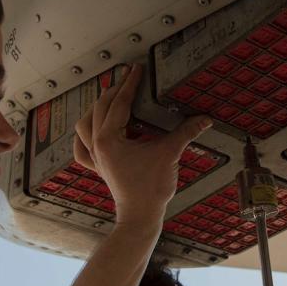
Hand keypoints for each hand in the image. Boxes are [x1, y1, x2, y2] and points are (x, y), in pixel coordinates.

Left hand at [73, 64, 211, 224]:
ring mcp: (95, 157)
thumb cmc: (150, 188)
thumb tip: (205, 119)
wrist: (140, 216)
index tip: (136, 69)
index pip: (119, 103)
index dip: (129, 84)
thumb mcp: (169, 154)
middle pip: (100, 108)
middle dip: (114, 90)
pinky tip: (92, 130)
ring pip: (84, 124)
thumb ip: (186, 132)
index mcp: (109, 138)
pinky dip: (85, 136)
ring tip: (111, 98)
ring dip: (97, 108)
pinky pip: (82, 148)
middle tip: (128, 77)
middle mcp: (97, 145)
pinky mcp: (98, 167)